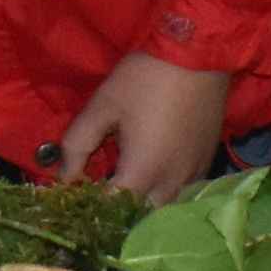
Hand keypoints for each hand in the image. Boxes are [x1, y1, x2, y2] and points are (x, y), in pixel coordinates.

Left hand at [48, 50, 234, 197]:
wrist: (198, 53)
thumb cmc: (144, 78)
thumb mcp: (101, 106)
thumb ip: (77, 144)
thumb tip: (64, 176)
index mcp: (141, 172)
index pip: (110, 211)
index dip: (89, 211)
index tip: (75, 203)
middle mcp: (170, 182)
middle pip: (141, 218)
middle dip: (118, 215)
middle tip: (100, 198)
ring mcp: (193, 174)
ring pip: (165, 208)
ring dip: (144, 206)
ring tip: (125, 191)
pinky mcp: (207, 161)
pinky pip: (184, 190)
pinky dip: (165, 191)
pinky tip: (154, 176)